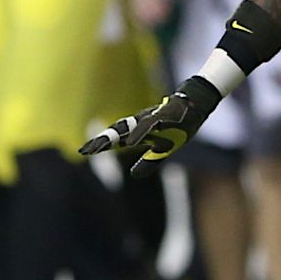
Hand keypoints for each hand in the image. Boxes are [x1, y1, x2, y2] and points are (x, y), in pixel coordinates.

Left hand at [80, 77, 221, 176]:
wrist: (196, 104)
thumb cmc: (179, 124)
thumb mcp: (164, 149)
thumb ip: (149, 162)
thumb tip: (133, 175)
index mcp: (139, 131)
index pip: (116, 138)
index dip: (101, 144)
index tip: (83, 151)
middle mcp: (141, 123)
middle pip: (117, 132)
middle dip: (101, 142)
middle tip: (83, 151)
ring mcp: (151, 119)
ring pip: (128, 127)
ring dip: (114, 137)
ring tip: (99, 147)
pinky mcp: (163, 117)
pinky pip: (149, 126)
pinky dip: (139, 134)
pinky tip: (131, 142)